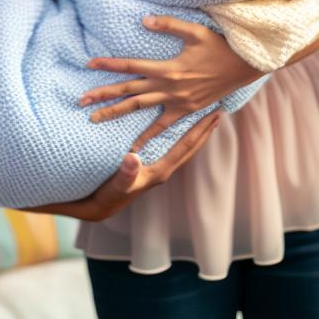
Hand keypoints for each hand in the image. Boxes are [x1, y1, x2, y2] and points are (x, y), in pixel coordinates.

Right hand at [34, 112, 222, 220]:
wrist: (99, 207)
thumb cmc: (108, 194)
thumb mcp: (115, 184)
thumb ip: (125, 173)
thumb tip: (133, 158)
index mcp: (160, 171)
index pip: (185, 146)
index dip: (200, 130)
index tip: (215, 114)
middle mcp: (163, 170)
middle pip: (191, 147)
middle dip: (205, 130)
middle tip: (219, 111)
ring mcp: (159, 169)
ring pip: (184, 148)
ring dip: (196, 133)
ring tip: (205, 118)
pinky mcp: (152, 168)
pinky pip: (173, 149)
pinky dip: (182, 137)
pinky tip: (180, 129)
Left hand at [80, 16, 260, 150]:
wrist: (242, 68)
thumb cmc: (219, 45)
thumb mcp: (195, 31)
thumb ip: (168, 25)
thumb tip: (144, 20)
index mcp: (168, 68)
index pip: (131, 66)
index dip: (109, 64)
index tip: (89, 64)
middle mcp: (169, 87)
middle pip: (129, 92)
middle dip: (104, 95)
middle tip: (81, 101)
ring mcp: (177, 102)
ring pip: (140, 108)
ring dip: (116, 113)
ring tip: (94, 118)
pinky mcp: (185, 110)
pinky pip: (163, 125)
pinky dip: (147, 136)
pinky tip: (134, 147)